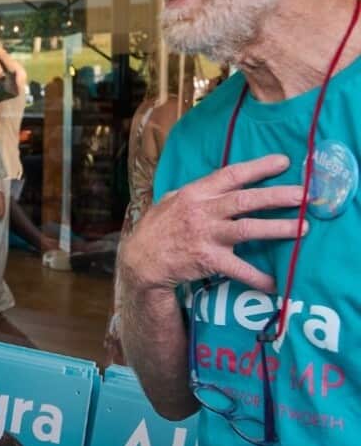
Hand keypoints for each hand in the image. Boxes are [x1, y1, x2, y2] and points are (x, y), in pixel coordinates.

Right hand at [120, 154, 305, 294]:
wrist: (140, 260)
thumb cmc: (156, 229)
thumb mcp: (169, 201)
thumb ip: (195, 192)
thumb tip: (219, 183)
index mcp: (195, 194)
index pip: (230, 175)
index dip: (258, 168)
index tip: (283, 162)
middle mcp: (202, 212)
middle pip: (245, 200)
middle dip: (277, 196)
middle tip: (304, 194)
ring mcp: (205, 236)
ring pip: (248, 229)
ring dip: (278, 228)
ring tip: (303, 227)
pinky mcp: (207, 260)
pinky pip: (238, 268)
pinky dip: (257, 276)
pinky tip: (274, 283)